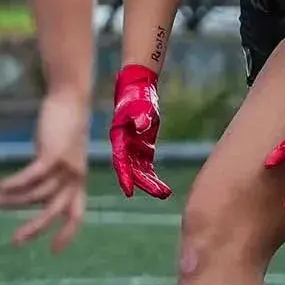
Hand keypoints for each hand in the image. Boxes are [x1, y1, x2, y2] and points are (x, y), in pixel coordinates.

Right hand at [0, 90, 88, 251]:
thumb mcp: (56, 159)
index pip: (77, 214)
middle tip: (15, 241)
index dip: (67, 234)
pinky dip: (14, 184)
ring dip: (13, 201)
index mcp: (78, 181)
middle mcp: (75, 177)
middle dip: (35, 228)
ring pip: (37, 193)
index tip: (53, 252)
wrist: (71, 102)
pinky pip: (32, 176)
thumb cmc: (61, 131)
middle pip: (55, 211)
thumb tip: (27, 198)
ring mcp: (66, 165)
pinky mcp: (54, 154)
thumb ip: (48, 179)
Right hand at [108, 65, 169, 199]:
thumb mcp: (139, 105)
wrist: (138, 89)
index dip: (125, 177)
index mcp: (119, 138)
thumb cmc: (136, 97)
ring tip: (165, 194)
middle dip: (145, 183)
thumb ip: (140, 116)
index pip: (121, 161)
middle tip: (160, 194)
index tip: (129, 191)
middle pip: (133, 170)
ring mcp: (134, 148)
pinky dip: (153, 176)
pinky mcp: (143, 147)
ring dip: (151, 183)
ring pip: (141, 171)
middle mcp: (124, 147)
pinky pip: (147, 166)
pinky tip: (162, 188)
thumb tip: (142, 126)